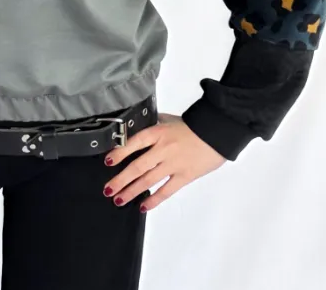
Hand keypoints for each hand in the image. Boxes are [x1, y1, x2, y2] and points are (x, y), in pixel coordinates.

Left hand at [102, 112, 226, 211]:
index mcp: (158, 132)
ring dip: (132, 191)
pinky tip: (143, 206)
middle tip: (108, 189)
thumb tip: (138, 125)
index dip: (119, 153)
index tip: (108, 162)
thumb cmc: (193, 125)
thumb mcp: (169, 119)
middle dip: (121, 179)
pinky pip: (166, 191)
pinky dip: (154, 199)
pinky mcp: (184, 176)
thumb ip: (153, 123)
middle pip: (137, 166)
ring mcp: (173, 164)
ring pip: (148, 180)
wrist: (217, 133)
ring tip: (119, 199)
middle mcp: (163, 149)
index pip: (134, 143)